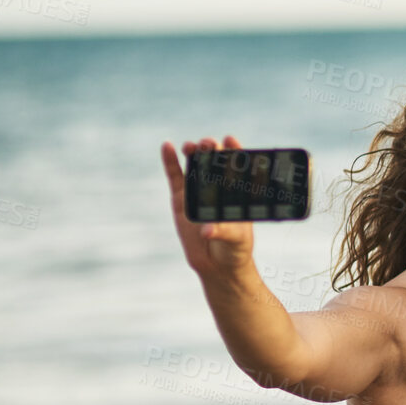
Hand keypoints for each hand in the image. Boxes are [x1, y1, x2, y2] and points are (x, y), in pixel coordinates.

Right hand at [160, 135, 256, 279]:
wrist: (217, 264)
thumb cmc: (235, 249)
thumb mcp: (235, 240)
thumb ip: (223, 232)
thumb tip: (208, 230)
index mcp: (237, 192)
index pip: (238, 167)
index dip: (235, 151)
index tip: (231, 140)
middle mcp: (219, 187)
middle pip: (215, 162)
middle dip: (212, 149)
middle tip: (208, 143)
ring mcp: (199, 191)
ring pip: (196, 165)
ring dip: (194, 152)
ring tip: (191, 146)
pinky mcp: (181, 199)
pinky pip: (175, 176)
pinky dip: (170, 161)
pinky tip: (167, 146)